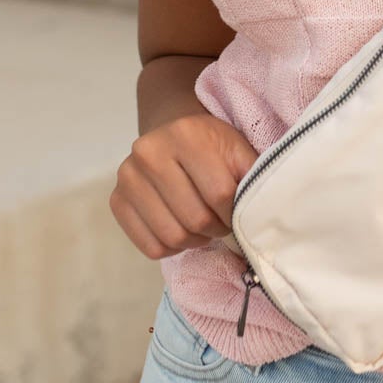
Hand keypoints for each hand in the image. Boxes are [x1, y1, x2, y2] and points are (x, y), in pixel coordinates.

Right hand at [110, 111, 259, 259]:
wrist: (173, 135)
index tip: (238, 212)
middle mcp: (148, 152)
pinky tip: (181, 229)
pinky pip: (150, 246)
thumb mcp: (238, 150)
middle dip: (216, 228)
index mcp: (184, 134)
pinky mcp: (116, 200)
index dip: (234, 213)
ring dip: (195, 241)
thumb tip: (266, 213)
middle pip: (194, 219)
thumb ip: (253, 176)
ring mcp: (128, 176)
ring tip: (203, 227)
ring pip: (172, 237)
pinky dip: (172, 248)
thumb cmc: (212, 147)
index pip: (219, 194)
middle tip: (221, 221)